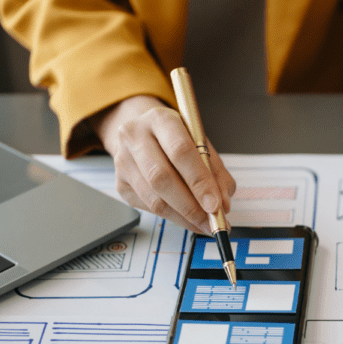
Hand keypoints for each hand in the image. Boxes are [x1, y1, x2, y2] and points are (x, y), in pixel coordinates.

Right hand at [88, 95, 235, 234]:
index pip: (181, 152)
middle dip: (190, 206)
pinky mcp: (120, 183)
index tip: (216, 205)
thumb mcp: (201, 144)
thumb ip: (216, 172)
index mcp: (160, 119)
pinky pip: (148, 207)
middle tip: (211, 221)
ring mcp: (123, 161)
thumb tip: (222, 206)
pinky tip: (188, 219)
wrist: (143, 133)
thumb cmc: (177, 139)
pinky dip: (172, 217)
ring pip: (153, 199)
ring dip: (183, 217)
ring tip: (204, 224)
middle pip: (161, 178)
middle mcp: (135, 136)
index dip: (199, 182)